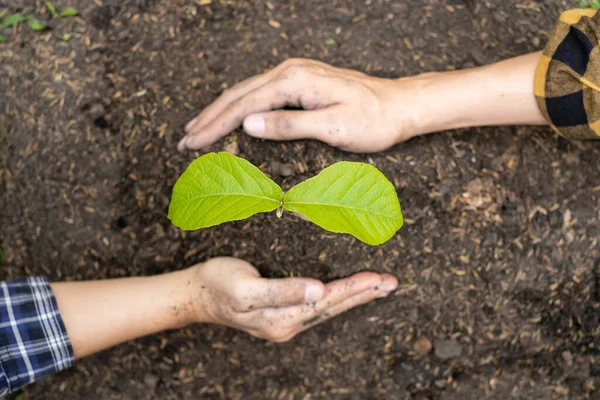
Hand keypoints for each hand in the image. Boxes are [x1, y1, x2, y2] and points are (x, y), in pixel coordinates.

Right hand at [179, 58, 420, 152]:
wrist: (399, 105)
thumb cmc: (373, 120)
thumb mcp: (334, 127)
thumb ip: (290, 125)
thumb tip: (249, 125)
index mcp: (295, 81)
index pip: (244, 105)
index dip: (215, 125)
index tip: (192, 143)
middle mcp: (290, 72)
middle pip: (238, 94)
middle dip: (209, 117)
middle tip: (185, 139)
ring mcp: (295, 74)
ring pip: (246, 91)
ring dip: (220, 111)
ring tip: (198, 128)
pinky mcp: (300, 81)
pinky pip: (260, 93)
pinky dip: (240, 107)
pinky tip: (232, 116)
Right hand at [188, 257, 397, 341]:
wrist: (196, 294)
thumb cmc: (218, 284)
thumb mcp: (244, 287)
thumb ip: (282, 290)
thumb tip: (318, 291)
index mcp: (281, 318)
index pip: (327, 302)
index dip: (353, 289)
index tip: (378, 278)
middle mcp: (287, 325)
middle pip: (333, 308)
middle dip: (363, 294)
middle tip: (392, 283)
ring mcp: (284, 323)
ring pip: (328, 309)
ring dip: (355, 297)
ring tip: (379, 287)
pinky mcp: (280, 315)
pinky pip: (317, 308)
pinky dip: (338, 298)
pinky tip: (346, 295)